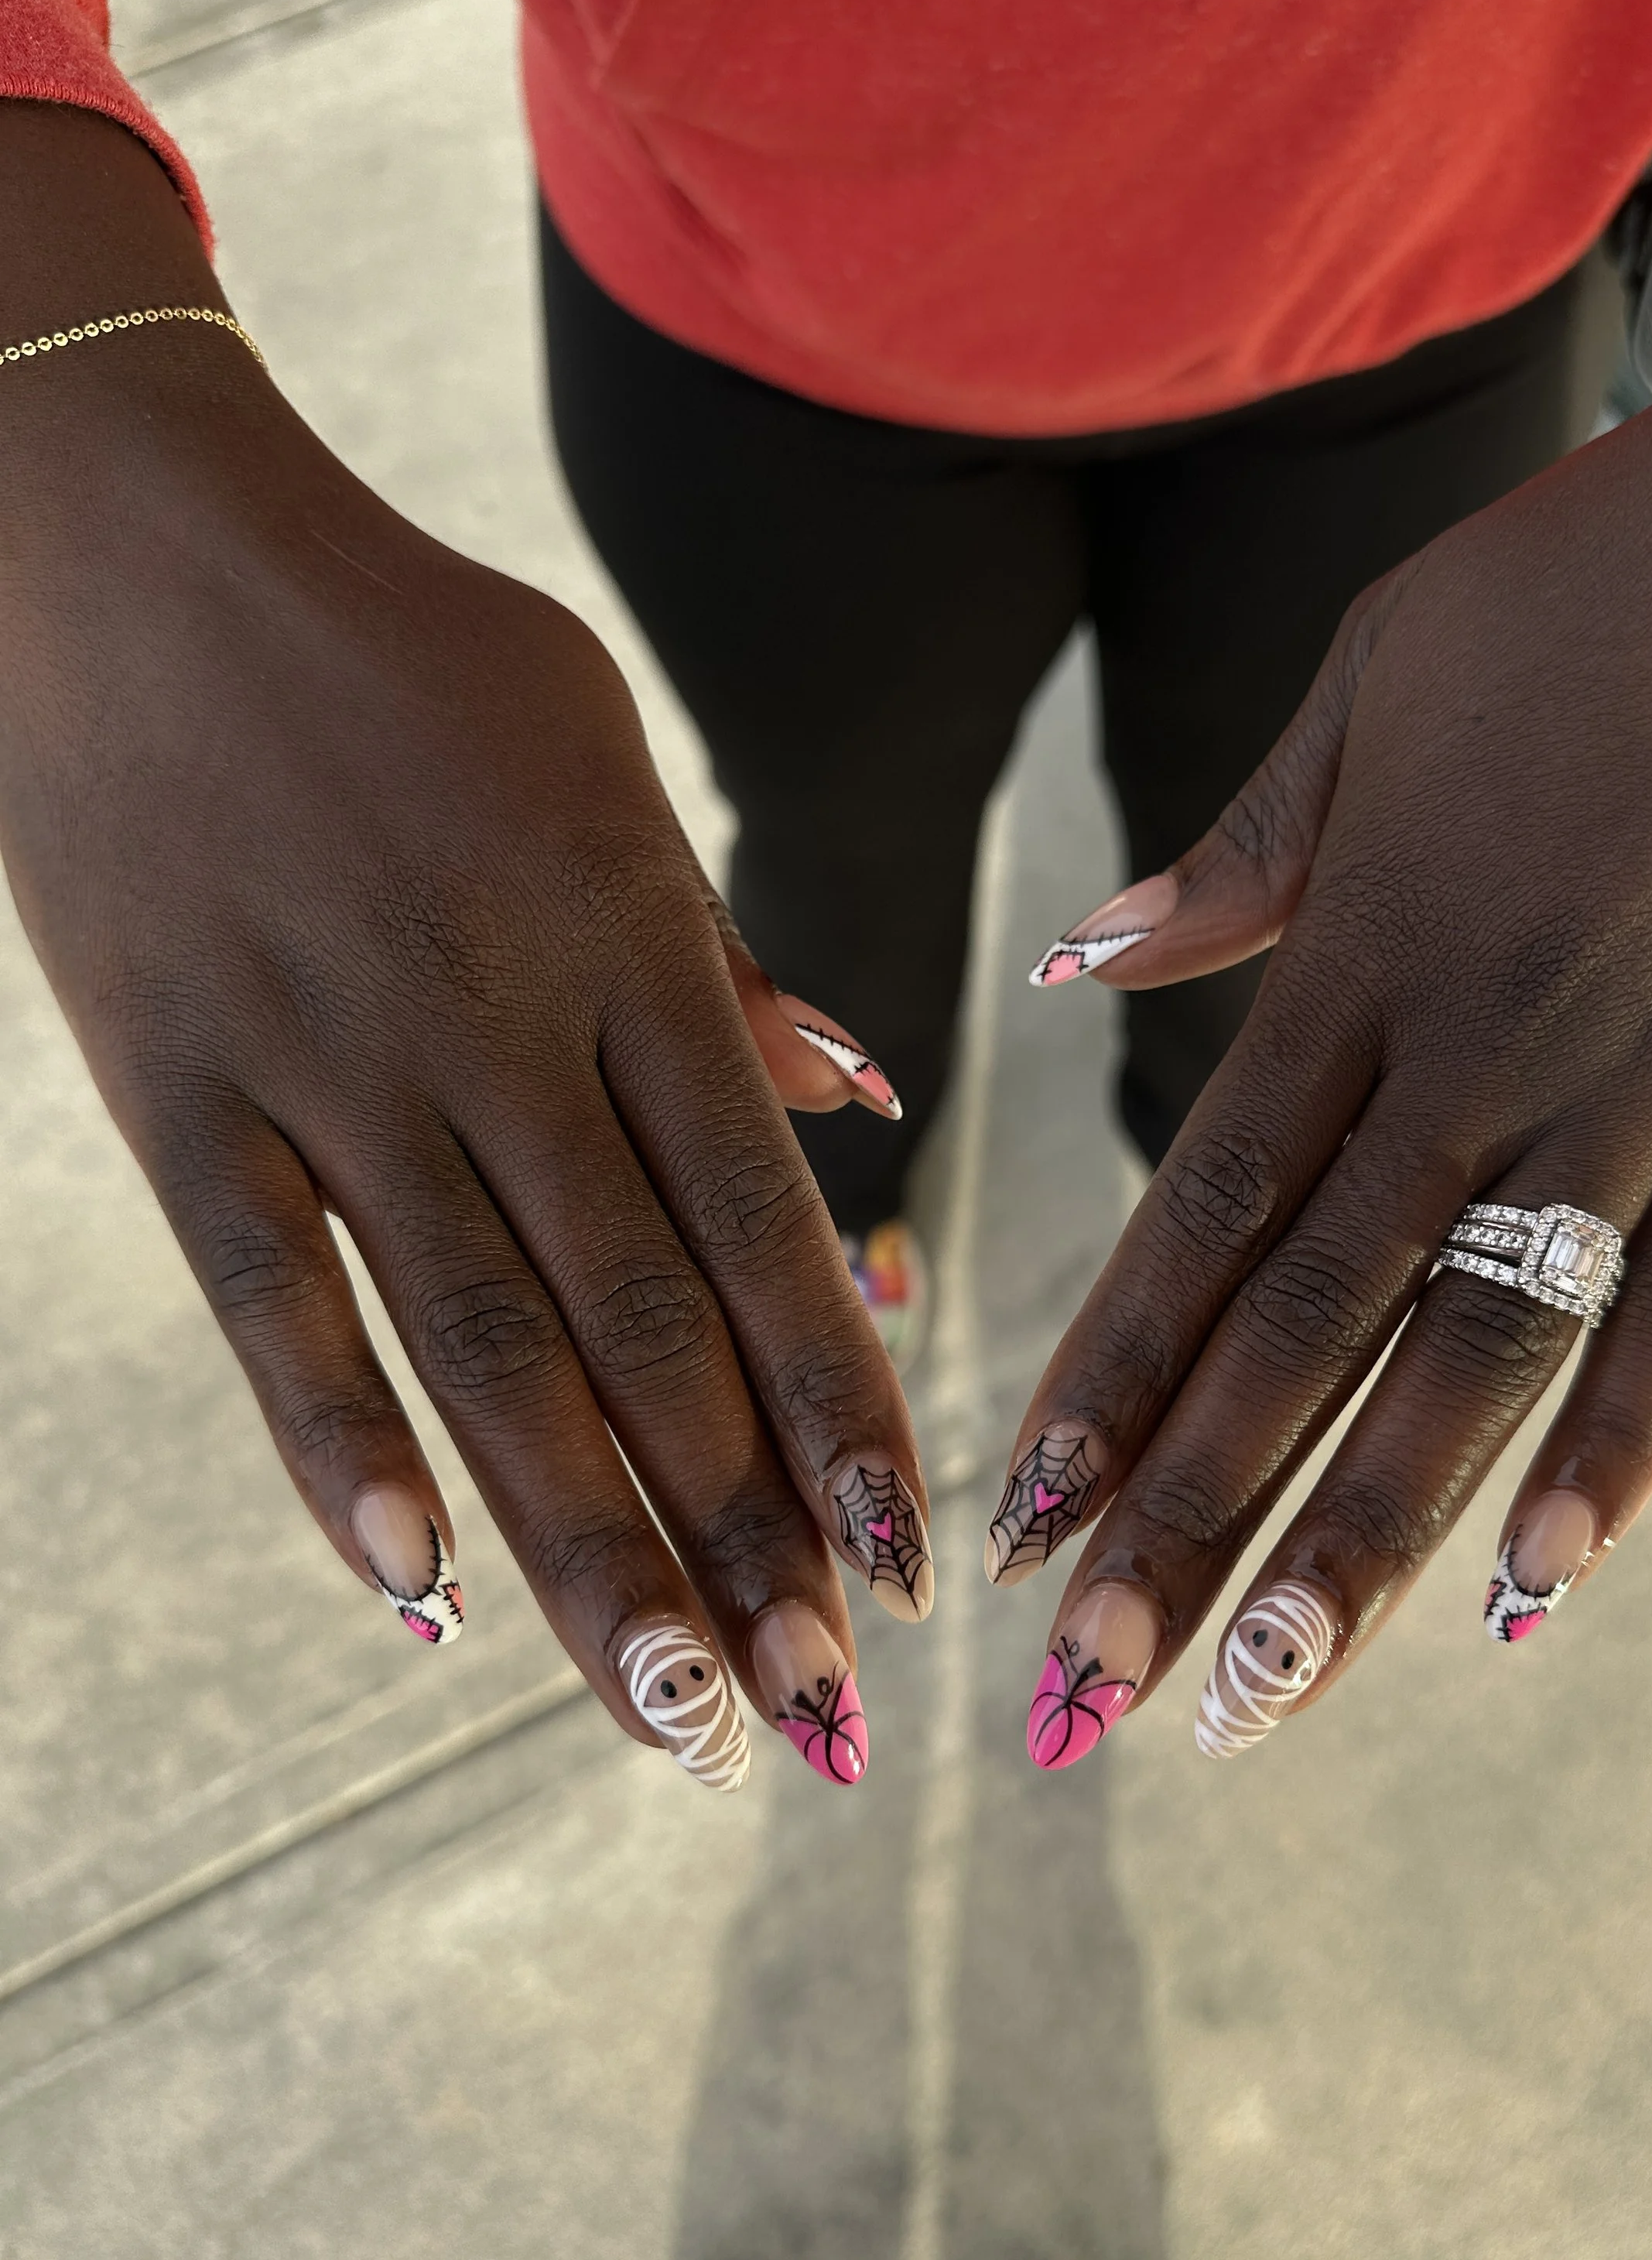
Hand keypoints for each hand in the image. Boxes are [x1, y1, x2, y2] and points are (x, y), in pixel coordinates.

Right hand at [0, 109, 926, 1790]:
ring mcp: (325, 1063)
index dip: (842, 1403)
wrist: (132, 542)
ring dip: (584, 1549)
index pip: (764, 1222)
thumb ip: (718, 965)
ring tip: (675, 1716)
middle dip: (743, 1533)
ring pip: (481, 1350)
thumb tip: (859, 1109)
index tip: (912, 1560)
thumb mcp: (605, 770)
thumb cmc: (411, 661)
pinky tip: (417, 1592)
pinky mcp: (174, 1088)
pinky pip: (270, 1295)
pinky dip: (340, 1446)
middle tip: (821, 1710)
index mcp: (620, 939)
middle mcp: (491, 1023)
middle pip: (643, 1325)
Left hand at [994, 165, 1651, 1766]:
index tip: (1019, 1513)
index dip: (1106, 1371)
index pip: (1202, 1208)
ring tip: (1268, 1691)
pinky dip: (1612, 1456)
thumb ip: (1243, 852)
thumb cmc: (1602, 582)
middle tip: (1091, 1680)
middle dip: (1192, 1510)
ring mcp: (1645, 1089)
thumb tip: (1089, 963)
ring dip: (1366, 1537)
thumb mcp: (1379, 679)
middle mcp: (1483, 1047)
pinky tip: (1530, 1592)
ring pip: (1479, 1355)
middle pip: (1309, 1321)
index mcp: (1365, 951)